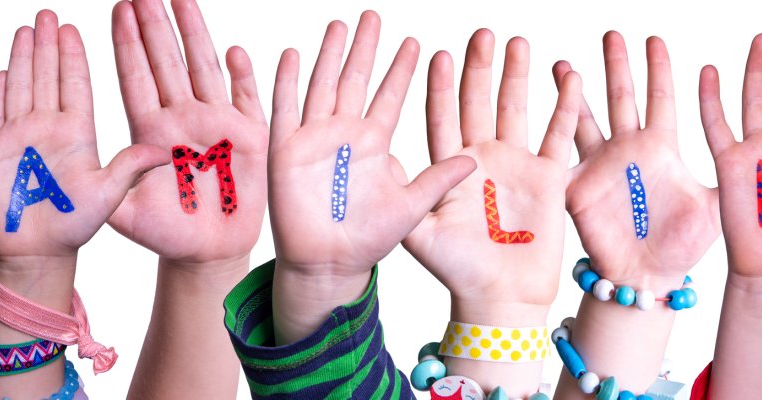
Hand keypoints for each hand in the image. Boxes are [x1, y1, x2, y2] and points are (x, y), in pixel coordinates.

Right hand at [0, 10, 168, 261]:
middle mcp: (48, 128)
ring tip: (26, 29)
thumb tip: (166, 149)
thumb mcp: (109, 193)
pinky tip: (0, 68)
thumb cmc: (75, 225)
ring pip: (21, 86)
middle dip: (47, 44)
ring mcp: (20, 136)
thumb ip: (131, 167)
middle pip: (46, 76)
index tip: (72, 29)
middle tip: (48, 14)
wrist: (38, 250)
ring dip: (22, 57)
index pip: (74, 84)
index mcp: (77, 133)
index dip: (72, 56)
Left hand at [107, 0, 267, 264]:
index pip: (137, 78)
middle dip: (157, 25)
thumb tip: (95, 167)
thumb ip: (115, 188)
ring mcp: (217, 124)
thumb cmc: (166, 233)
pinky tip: (235, 52)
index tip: (120, 9)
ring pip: (204, 69)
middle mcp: (183, 118)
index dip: (129, 44)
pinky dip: (243, 78)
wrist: (206, 253)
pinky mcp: (249, 138)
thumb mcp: (128, 214)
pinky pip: (247, 100)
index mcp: (151, 130)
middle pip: (168, 62)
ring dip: (195, 34)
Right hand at [268, 11, 474, 341]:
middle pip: (355, 79)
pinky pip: (286, 110)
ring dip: (329, 55)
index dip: (400, 69)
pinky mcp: (287, 151)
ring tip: (339, 25)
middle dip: (365, 48)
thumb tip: (474, 159)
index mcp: (374, 143)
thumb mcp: (413, 207)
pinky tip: (294, 55)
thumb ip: (439, 180)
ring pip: (322, 85)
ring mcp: (314, 139)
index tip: (414, 41)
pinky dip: (288, 82)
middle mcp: (344, 134)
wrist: (330, 264)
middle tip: (374, 15)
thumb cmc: (368, 240)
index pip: (390, 95)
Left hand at [404, 30, 577, 313]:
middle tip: (482, 32)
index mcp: (450, 169)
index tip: (437, 54)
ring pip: (516, 109)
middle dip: (480, 68)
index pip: (442, 116)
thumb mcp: (421, 234)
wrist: (501, 299)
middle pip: (479, 102)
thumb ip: (408, 196)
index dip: (440, 86)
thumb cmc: (458, 272)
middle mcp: (482, 159)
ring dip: (517, 76)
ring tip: (517, 42)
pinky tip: (568, 77)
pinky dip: (564, 106)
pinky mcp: (547, 178)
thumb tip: (384, 159)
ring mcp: (516, 165)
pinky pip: (557, 135)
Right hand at [566, 33, 719, 284]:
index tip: (654, 38)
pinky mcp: (578, 187)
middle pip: (621, 97)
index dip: (658, 68)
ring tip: (565, 65)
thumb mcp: (716, 207)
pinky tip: (546, 113)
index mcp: (661, 148)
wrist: (646, 274)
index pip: (659, 97)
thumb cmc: (681, 244)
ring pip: (585, 119)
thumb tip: (761, 158)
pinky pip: (561, 156)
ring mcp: (600, 166)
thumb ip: (730, 177)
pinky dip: (551, 133)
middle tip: (613, 34)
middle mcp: (628, 150)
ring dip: (574, 92)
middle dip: (617, 65)